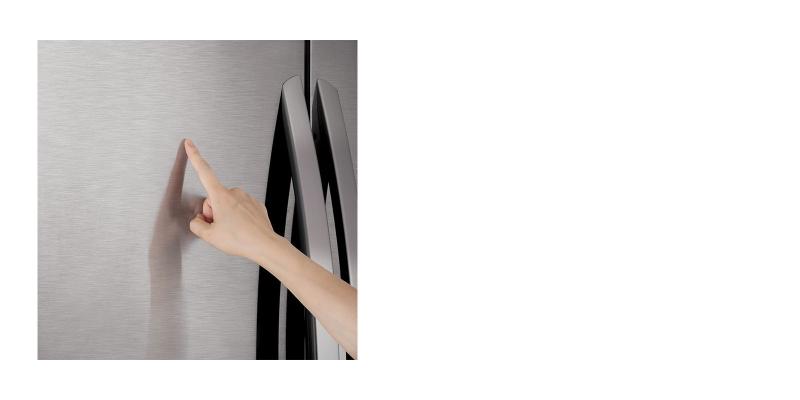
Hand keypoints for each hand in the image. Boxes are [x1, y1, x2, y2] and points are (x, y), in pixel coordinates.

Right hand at [184, 139, 278, 259]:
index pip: (204, 171)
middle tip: (219, 227)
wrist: (264, 245)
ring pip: (228, 204)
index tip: (190, 144)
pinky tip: (242, 228)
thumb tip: (198, 221)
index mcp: (221, 196)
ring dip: (226, 216)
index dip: (194, 157)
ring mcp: (247, 198)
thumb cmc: (241, 239)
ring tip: (233, 230)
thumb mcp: (209, 236)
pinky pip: (240, 208)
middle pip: (214, 199)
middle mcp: (235, 193)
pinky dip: (238, 218)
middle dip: (213, 212)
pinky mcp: (256, 204)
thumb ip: (196, 225)